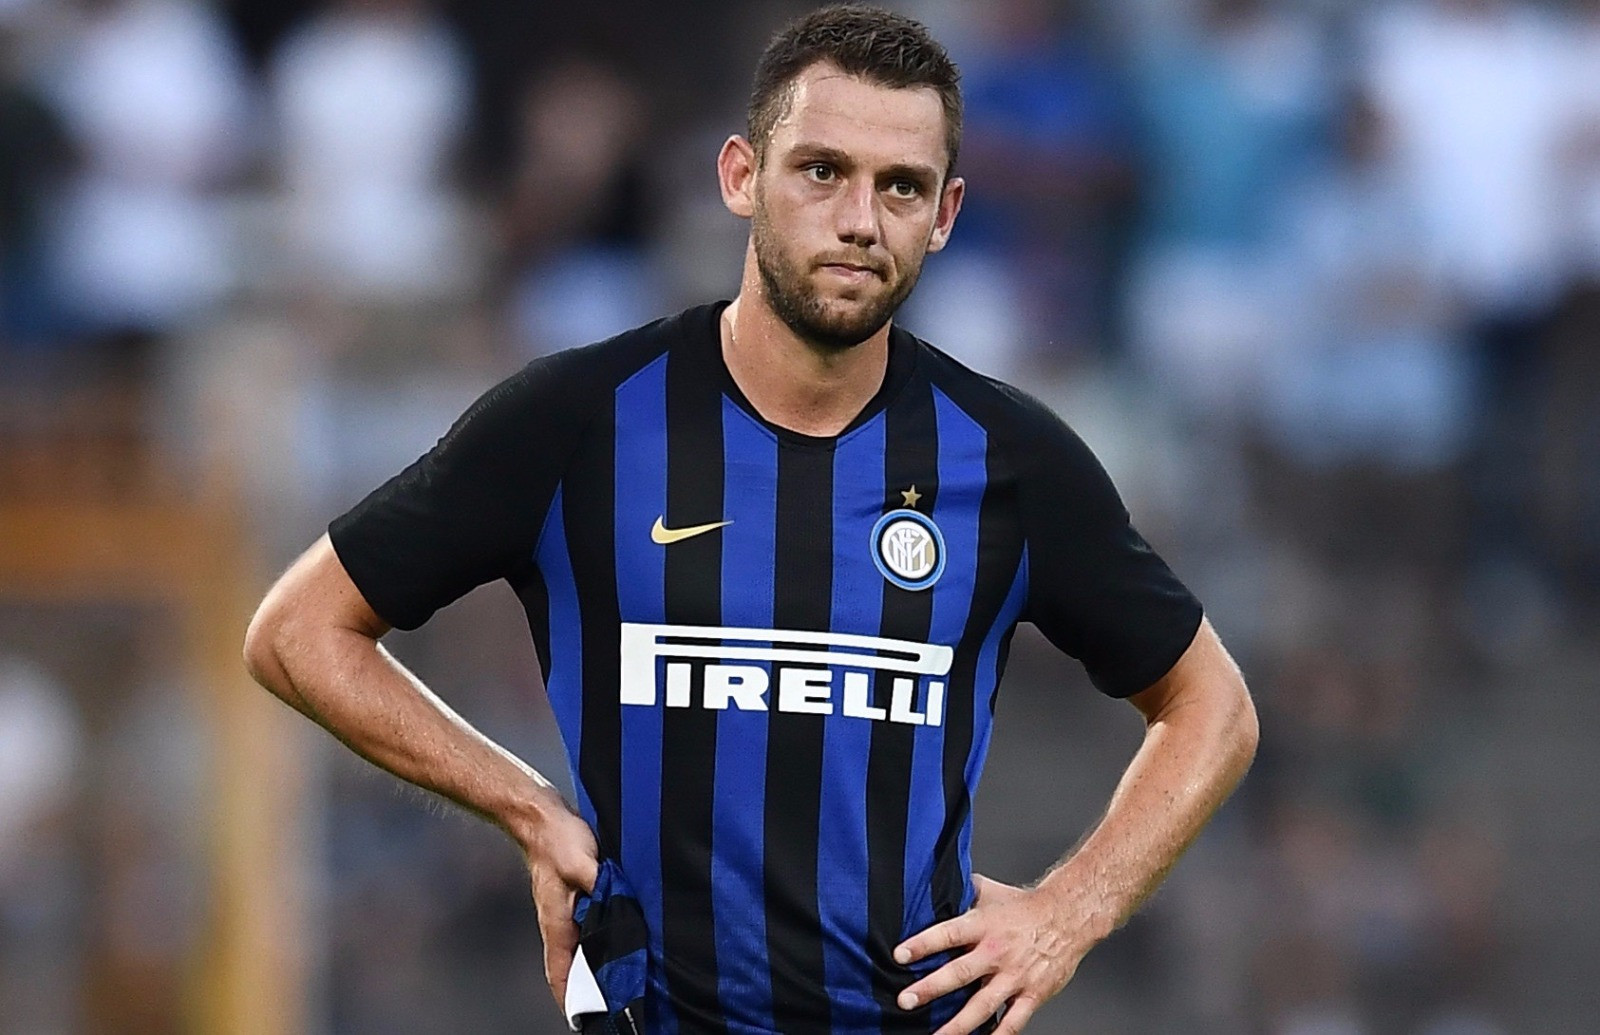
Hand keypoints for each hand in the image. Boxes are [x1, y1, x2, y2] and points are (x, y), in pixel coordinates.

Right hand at [521, 803, 600, 1009]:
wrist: (543, 815)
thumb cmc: (558, 840)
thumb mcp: (582, 864)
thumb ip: (600, 887)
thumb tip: (620, 908)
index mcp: (557, 923)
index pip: (559, 973)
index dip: (571, 999)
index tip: (583, 1019)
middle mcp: (560, 923)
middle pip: (572, 967)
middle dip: (589, 988)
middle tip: (613, 1003)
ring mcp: (566, 911)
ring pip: (582, 948)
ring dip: (596, 965)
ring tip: (621, 980)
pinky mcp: (576, 898)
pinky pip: (590, 928)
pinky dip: (602, 941)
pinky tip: (620, 940)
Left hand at [893, 874, 1102, 1034]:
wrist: (1068, 916)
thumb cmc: (1025, 906)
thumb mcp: (990, 892)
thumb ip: (962, 892)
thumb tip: (934, 882)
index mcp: (983, 925)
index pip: (947, 934)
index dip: (922, 944)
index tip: (899, 955)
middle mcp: (996, 952)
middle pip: (959, 973)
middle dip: (930, 988)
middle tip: (906, 1000)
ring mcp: (1014, 976)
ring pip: (982, 1005)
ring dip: (957, 1024)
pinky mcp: (1032, 994)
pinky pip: (1013, 1022)